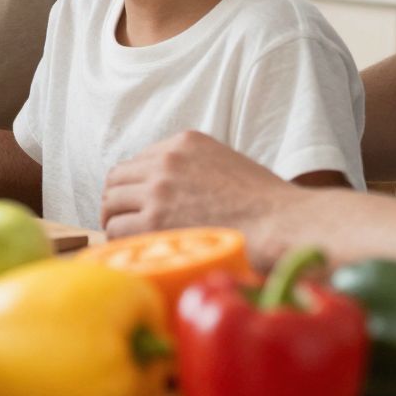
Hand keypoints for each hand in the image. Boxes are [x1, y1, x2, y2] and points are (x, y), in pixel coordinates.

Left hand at [98, 131, 297, 264]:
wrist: (284, 224)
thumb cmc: (267, 206)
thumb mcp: (226, 166)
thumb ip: (194, 172)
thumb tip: (173, 196)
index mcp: (184, 142)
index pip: (139, 160)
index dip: (135, 185)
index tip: (139, 204)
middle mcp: (166, 160)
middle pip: (117, 178)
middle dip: (119, 201)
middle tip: (124, 223)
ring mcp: (158, 189)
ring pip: (111, 203)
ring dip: (116, 220)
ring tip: (128, 240)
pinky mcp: (155, 220)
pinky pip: (117, 230)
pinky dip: (121, 242)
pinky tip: (136, 253)